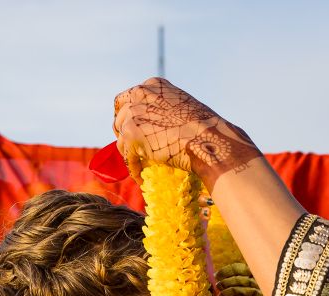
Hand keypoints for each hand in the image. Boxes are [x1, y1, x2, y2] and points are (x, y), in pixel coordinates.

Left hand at [113, 78, 259, 183]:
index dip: (128, 114)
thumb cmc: (206, 126)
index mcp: (153, 85)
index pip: (129, 98)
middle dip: (123, 131)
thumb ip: (168, 109)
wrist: (208, 139)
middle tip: (130, 146)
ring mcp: (133, 115)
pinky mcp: (131, 136)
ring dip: (128, 153)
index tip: (132, 125)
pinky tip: (140, 177)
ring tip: (139, 164)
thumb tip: (164, 124)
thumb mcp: (185, 106)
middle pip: (120, 116)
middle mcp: (139, 95)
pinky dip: (134, 169)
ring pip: (121, 139)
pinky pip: (128, 158)